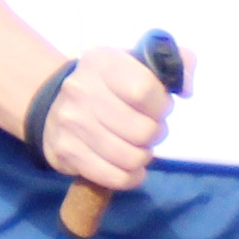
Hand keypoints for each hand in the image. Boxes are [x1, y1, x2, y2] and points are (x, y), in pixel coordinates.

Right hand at [33, 45, 176, 190]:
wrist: (53, 104)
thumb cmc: (110, 84)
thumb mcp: (139, 62)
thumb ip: (177, 61)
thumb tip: (186, 88)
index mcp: (102, 62)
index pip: (143, 90)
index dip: (161, 105)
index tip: (158, 107)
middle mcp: (81, 90)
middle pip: (142, 130)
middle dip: (155, 133)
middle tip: (147, 128)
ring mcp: (71, 124)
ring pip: (131, 158)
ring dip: (143, 156)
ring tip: (136, 146)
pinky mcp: (66, 152)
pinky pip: (115, 177)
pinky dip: (130, 176)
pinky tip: (128, 166)